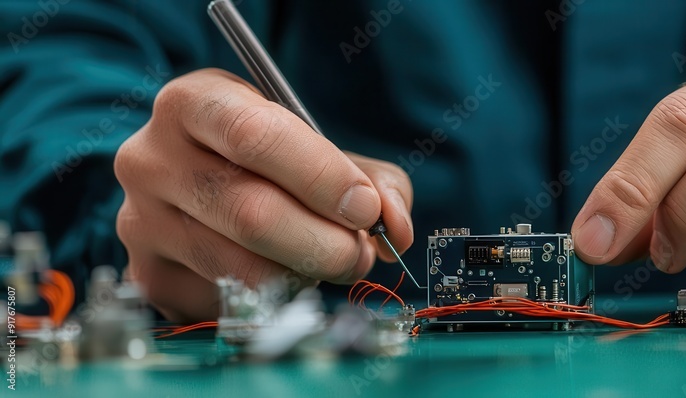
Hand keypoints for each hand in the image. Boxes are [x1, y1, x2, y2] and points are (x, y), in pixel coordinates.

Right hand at [114, 68, 413, 321]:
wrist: (204, 185)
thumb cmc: (274, 162)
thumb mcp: (323, 148)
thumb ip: (374, 179)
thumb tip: (394, 227)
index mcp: (193, 103)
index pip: (256, 137)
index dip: (320, 177)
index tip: (364, 207)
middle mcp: (152, 158)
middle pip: (250, 212)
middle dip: (325, 242)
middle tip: (360, 253)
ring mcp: (142, 220)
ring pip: (242, 267)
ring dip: (305, 276)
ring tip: (329, 262)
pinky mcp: (148, 275)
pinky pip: (226, 301)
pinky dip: (273, 298)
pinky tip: (284, 275)